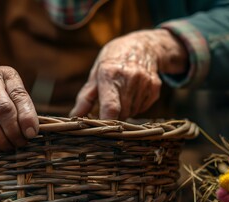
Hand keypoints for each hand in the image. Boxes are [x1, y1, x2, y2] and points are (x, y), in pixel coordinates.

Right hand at [0, 61, 38, 151]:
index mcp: (7, 75)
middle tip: (21, 142)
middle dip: (14, 131)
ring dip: (1, 139)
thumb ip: (22, 103)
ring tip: (10, 146)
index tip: (32, 133)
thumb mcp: (11, 84)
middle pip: (3, 109)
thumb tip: (31, 130)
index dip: (27, 117)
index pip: (19, 96)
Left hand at [70, 29, 187, 119]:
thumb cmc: (112, 61)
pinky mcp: (155, 88)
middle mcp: (129, 78)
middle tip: (109, 105)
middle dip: (113, 115)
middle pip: (121, 114)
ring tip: (122, 95)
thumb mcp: (95, 75)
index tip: (99, 128)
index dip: (105, 122)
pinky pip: (143, 108)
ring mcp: (145, 83)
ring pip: (132, 113)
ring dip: (125, 111)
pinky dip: (136, 106)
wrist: (142, 45)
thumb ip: (85, 98)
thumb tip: (74, 117)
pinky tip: (133, 92)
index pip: (110, 107)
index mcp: (109, 74)